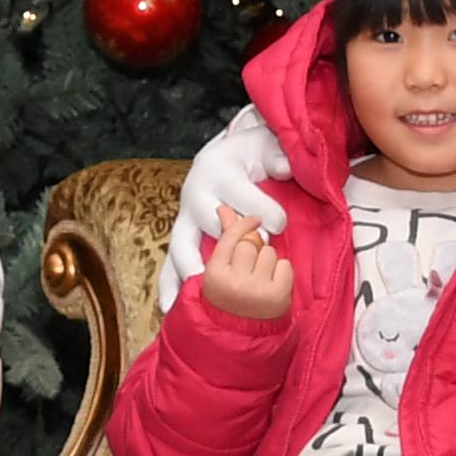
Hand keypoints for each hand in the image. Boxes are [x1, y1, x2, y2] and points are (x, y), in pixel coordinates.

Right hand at [158, 107, 292, 310]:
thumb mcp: (267, 146)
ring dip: (191, 270)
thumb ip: (278, 155)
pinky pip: (169, 264)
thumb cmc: (252, 155)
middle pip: (207, 221)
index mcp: (217, 170)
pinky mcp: (182, 237)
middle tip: (251, 259)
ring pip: (181, 246)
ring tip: (200, 295)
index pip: (239, 193)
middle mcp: (195, 194)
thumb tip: (286, 166)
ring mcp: (185, 218)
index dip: (262, 211)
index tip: (281, 224)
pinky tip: (170, 309)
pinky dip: (169, 287)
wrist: (226, 157)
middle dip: (229, 242)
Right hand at [198, 209, 294, 321]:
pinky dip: (281, 272)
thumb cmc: (227, 294)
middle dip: (253, 249)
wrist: (240, 332)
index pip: (231, 236)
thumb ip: (224, 237)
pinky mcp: (277, 297)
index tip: (253, 219)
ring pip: (268, 253)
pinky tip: (272, 284)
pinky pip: (285, 265)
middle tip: (249, 266)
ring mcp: (256, 291)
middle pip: (250, 243)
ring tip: (258, 278)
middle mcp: (233, 283)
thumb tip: (224, 209)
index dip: (243, 223)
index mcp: (213, 274)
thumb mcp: (219, 267)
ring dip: (266, 261)